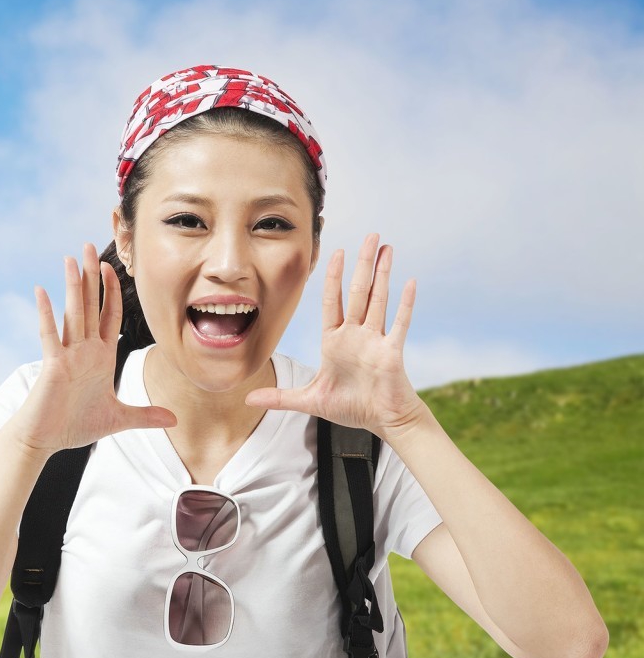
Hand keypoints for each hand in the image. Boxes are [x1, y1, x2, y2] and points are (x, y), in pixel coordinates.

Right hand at [9, 243, 176, 455]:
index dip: (111, 292)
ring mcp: (67, 354)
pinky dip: (46, 312)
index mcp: (100, 357)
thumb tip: (173, 419)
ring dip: (72, 285)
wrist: (47, 440)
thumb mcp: (119, 419)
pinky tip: (42, 290)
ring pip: (72, 313)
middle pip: (89, 305)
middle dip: (92, 276)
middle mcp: (83, 350)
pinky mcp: (52, 364)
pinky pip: (49, 334)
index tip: (113, 268)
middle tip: (90, 246)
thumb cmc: (76, 426)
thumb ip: (145, 415)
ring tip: (71, 258)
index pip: (108, 317)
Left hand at [245, 233, 427, 439]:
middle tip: (370, 236)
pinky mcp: (392, 351)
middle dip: (363, 264)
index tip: (337, 253)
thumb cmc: (351, 408)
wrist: (381, 422)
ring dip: (383, 273)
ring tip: (387, 247)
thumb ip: (280, 397)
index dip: (334, 277)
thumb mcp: (309, 400)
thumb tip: (248, 400)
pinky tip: (410, 281)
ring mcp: (375, 341)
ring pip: (378, 299)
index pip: (332, 301)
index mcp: (335, 341)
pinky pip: (400, 323)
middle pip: (358, 292)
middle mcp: (356, 335)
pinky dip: (405, 303)